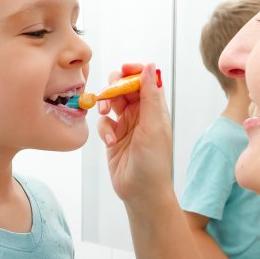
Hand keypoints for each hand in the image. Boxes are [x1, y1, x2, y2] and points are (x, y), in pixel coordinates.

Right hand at [96, 63, 173, 213]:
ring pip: (111, 103)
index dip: (135, 71)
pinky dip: (104, 129)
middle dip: (114, 87)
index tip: (123, 69)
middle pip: (125, 88)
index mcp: (155, 109)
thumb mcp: (153, 125)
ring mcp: (126, 125)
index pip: (146, 80)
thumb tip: (149, 66)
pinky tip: (111, 141)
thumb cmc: (153, 162)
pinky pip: (104, 123)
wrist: (141, 192)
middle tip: (109, 91)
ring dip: (106, 104)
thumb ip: (149, 95)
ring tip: (105, 114)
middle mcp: (141, 114)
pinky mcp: (113, 137)